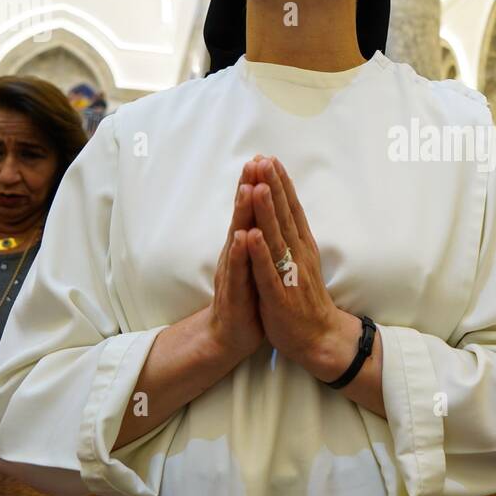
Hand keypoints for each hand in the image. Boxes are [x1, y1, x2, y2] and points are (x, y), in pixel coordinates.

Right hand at [206, 157, 270, 361]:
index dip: (258, 185)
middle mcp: (237, 255)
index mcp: (247, 247)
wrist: (230, 336)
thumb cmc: (247, 297)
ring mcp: (234, 272)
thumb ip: (258, 238)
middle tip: (254, 162)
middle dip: (249, 188)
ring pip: (239, 238)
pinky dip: (240, 254)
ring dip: (242, 214)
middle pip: (244, 216)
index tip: (265, 159)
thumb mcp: (256, 263)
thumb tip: (265, 212)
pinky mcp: (235, 294)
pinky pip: (239, 272)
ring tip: (247, 189)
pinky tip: (242, 238)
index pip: (253, 211)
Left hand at [244, 157, 344, 373]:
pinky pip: (267, 272)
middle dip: (272, 187)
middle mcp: (297, 254)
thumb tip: (284, 211)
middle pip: (283, 215)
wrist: (319, 337)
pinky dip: (259, 253)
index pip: (290, 208)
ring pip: (275, 238)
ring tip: (257, 187)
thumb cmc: (304, 299)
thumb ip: (292, 236)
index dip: (280, 184)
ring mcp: (289, 274)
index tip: (270, 159)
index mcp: (301, 245)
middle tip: (263, 160)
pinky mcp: (279, 296)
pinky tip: (250, 236)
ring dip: (266, 212)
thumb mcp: (300, 261)